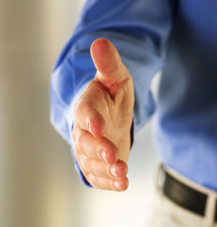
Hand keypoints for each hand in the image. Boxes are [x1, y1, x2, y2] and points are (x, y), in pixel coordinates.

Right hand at [72, 38, 134, 190]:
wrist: (109, 115)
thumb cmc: (111, 95)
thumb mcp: (115, 76)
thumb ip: (108, 63)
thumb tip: (100, 41)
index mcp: (87, 106)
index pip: (85, 113)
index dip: (90, 120)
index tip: (99, 127)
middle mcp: (84, 130)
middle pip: (85, 142)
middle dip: (98, 149)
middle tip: (113, 156)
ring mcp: (89, 149)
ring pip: (91, 162)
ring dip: (106, 169)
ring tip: (121, 174)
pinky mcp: (97, 163)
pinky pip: (98, 175)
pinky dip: (108, 182)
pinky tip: (122, 185)